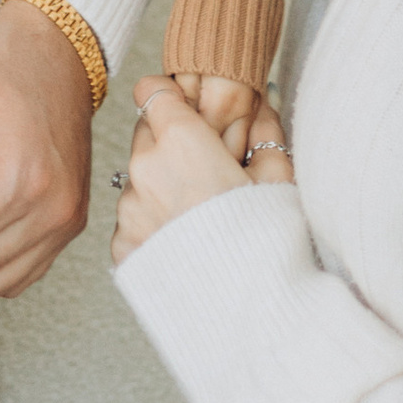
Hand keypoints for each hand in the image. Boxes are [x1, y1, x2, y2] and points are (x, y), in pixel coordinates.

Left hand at [110, 77, 292, 264]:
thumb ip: (264, 132)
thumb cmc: (270, 240)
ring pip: (138, 180)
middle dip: (170, 144)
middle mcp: (144, 168)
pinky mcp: (123, 246)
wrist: (252, 312)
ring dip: (161, 188)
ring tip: (200, 217)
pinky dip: (153, 227)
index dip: (172, 98)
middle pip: (146, 134)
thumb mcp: (279, 177)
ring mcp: (129, 210)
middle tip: (206, 172)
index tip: (190, 113)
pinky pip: (133, 222)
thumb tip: (261, 102)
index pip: (153, 91)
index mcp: (180, 140)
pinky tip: (185, 243)